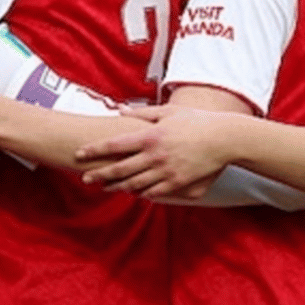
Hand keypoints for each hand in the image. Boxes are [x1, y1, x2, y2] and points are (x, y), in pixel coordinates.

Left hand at [77, 106, 243, 197]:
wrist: (224, 139)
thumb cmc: (197, 121)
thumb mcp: (168, 111)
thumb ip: (142, 113)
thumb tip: (118, 111)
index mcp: (150, 136)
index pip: (115, 145)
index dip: (95, 150)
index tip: (80, 153)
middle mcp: (154, 155)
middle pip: (120, 168)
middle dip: (100, 174)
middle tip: (85, 178)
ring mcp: (165, 171)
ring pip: (134, 184)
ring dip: (117, 186)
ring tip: (105, 187)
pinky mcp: (177, 183)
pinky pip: (154, 192)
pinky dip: (140, 193)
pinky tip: (132, 193)